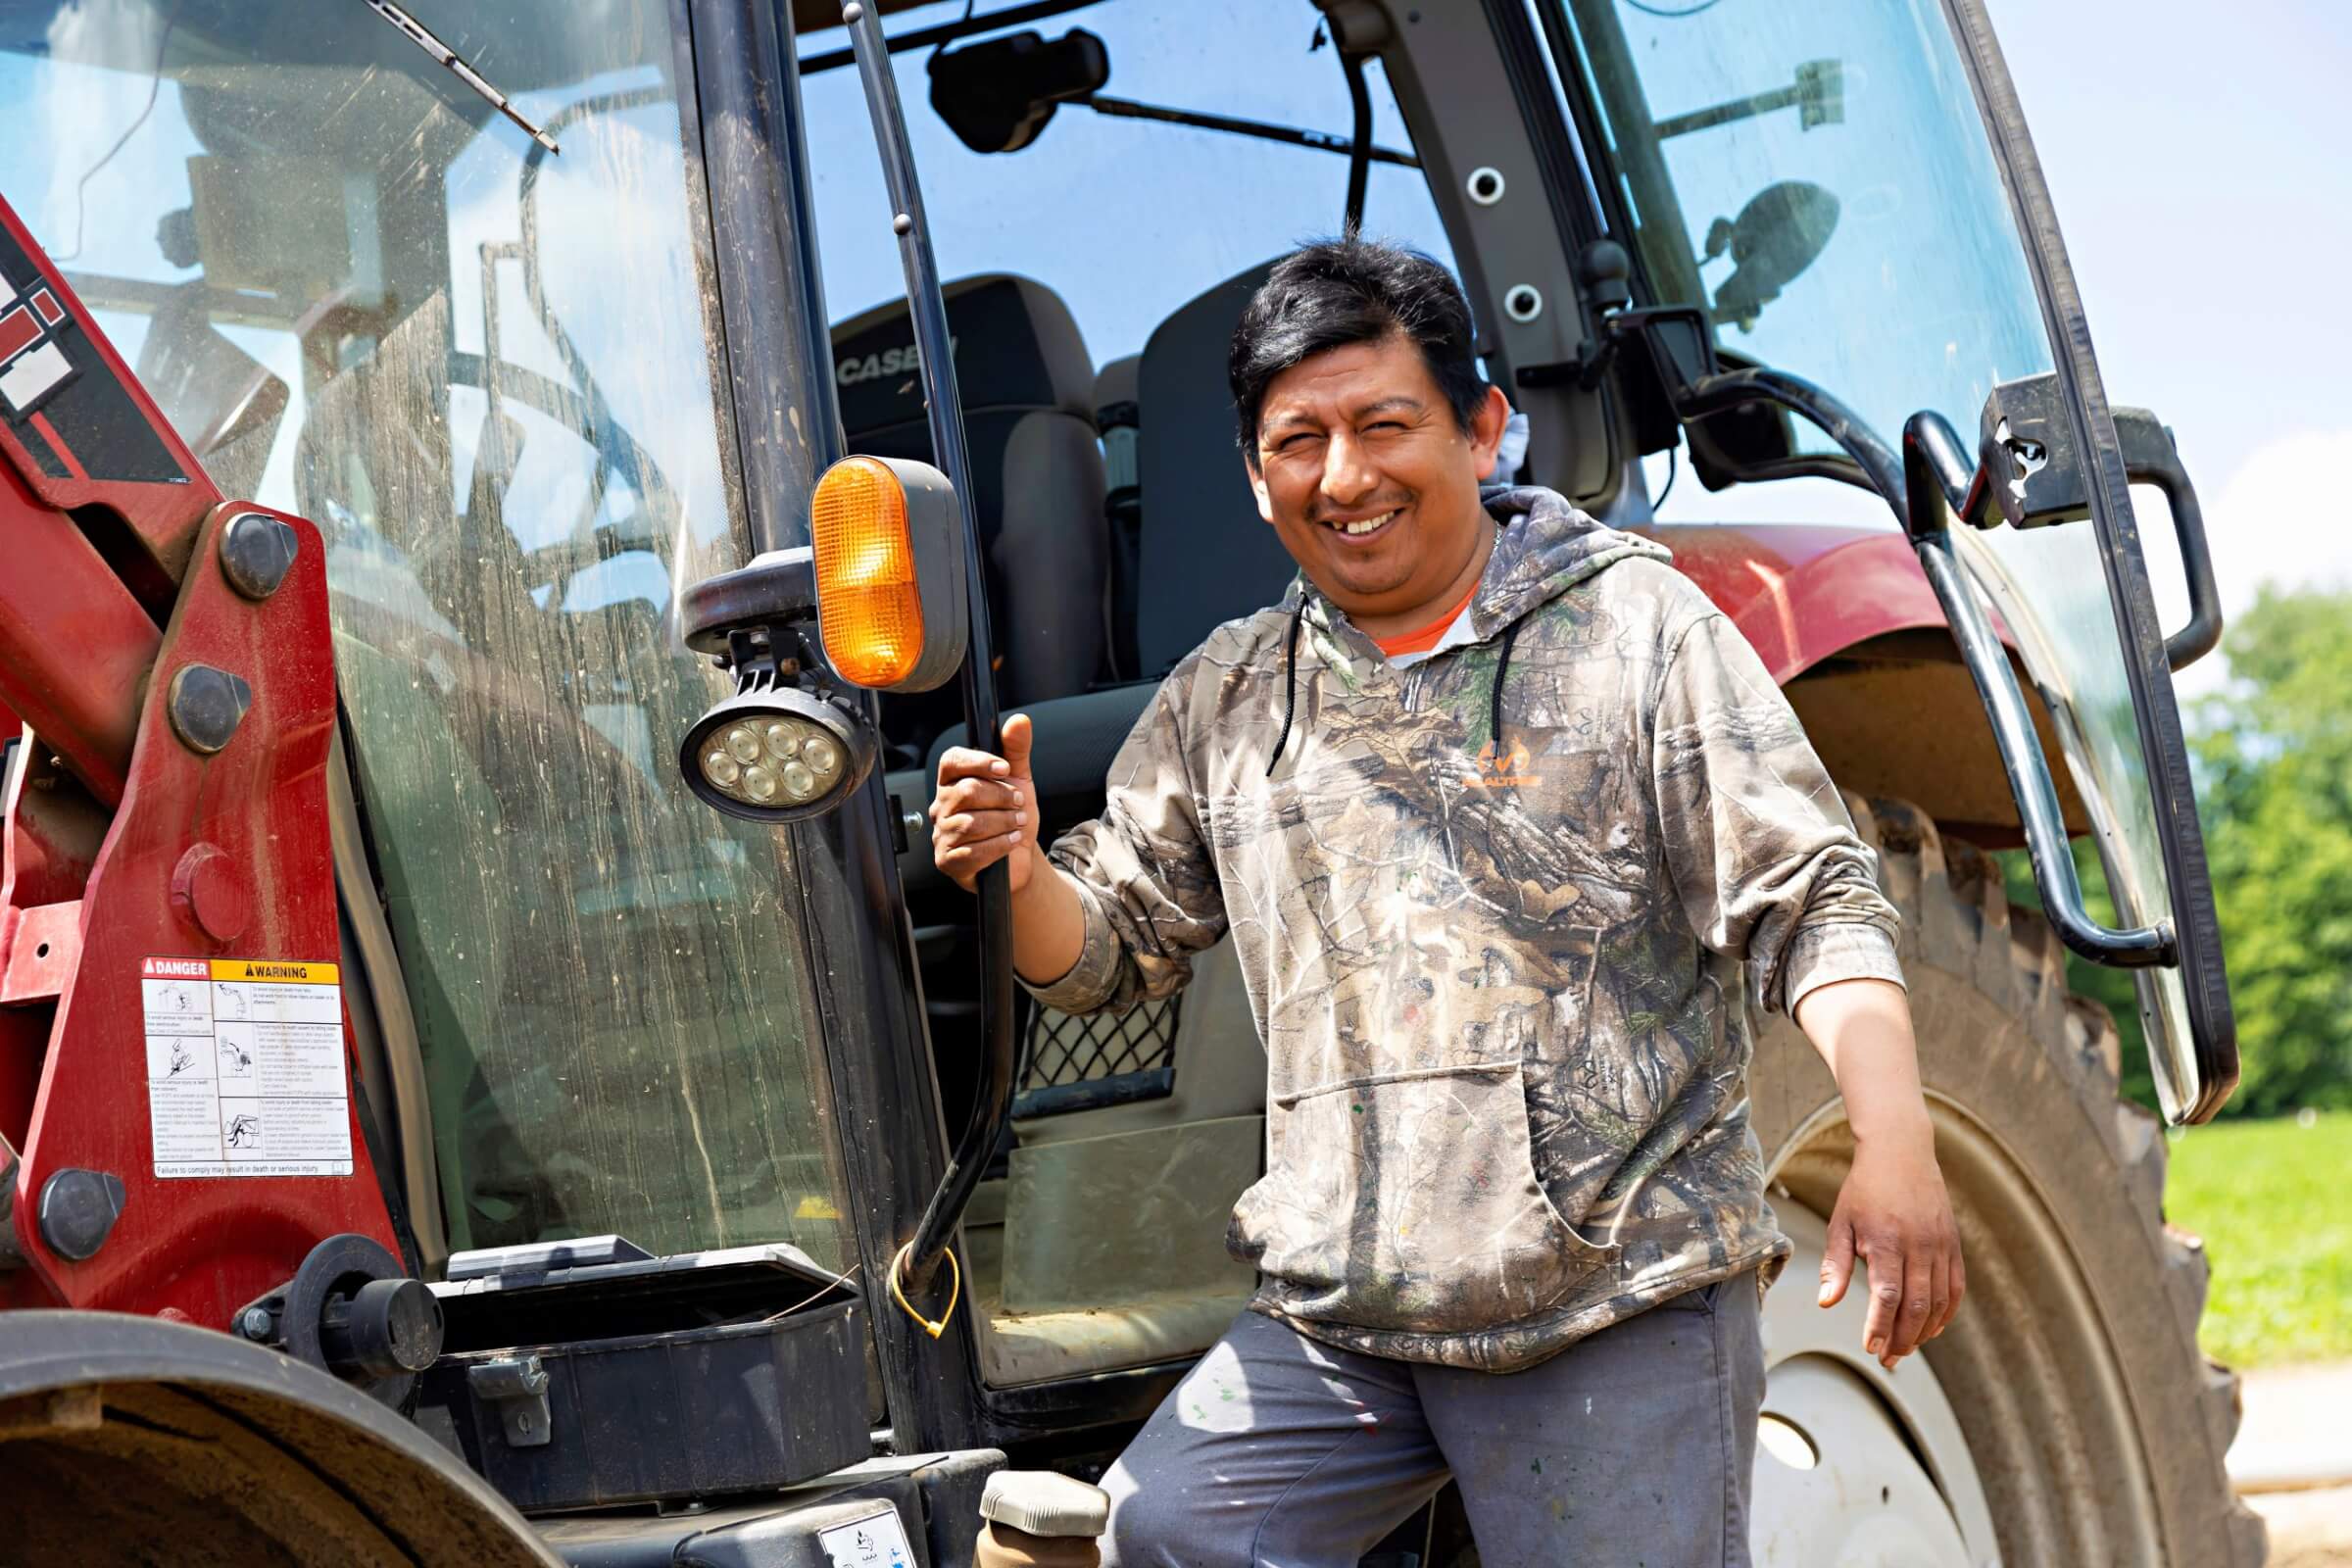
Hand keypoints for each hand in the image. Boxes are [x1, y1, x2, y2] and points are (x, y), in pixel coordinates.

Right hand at [931, 712, 1036, 893]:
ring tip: (1018, 823)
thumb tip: (1019, 721)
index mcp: (952, 782)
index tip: (1005, 769)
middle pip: (967, 791)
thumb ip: (1016, 750)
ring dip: (1004, 823)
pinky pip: (972, 852)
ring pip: (972, 823)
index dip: (979, 762)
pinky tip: (1010, 842)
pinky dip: (999, 846)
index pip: (951, 761)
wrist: (1019, 857)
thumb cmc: (1011, 816)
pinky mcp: (948, 861)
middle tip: (1018, 803)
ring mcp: (941, 834)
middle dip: (1002, 797)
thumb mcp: (1019, 780)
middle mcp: (941, 806)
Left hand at [1817, 1124, 1963, 1368]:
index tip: (1871, 1348)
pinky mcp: (1953, 1245)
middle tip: (1887, 1359)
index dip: (1880, 1327)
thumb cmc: (1864, 1189)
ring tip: (1905, 1348)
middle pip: (1916, 1307)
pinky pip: (1955, 1289)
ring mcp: (1941, 1246)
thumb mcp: (1841, 1223)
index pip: (1887, 1296)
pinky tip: (1932, 1330)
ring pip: (1938, 1303)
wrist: (1901, 1153)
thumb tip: (1826, 1302)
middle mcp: (1919, 1247)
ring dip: (1923, 1332)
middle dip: (1901, 1339)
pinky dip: (1946, 1314)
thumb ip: (1834, 1264)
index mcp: (1887, 1242)